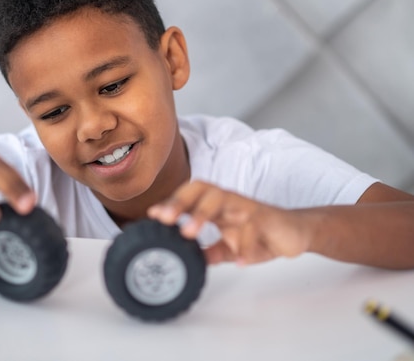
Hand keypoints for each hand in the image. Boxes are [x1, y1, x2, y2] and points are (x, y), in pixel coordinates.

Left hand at [147, 181, 311, 264]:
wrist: (297, 232)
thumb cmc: (261, 233)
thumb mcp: (230, 247)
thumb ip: (211, 252)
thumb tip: (190, 259)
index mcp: (218, 206)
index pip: (192, 196)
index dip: (172, 202)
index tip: (153, 215)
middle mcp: (231, 202)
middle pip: (204, 190)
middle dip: (182, 202)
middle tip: (165, 219)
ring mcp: (249, 208)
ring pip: (224, 199)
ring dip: (203, 214)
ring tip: (189, 233)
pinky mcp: (268, 219)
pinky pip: (254, 227)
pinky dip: (246, 245)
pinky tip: (240, 261)